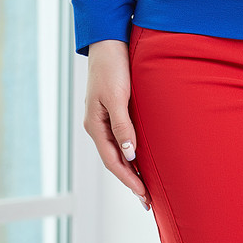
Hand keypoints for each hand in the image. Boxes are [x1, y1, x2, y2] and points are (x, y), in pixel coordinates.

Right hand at [84, 39, 150, 209]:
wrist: (109, 41)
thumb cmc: (113, 67)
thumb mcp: (118, 97)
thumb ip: (122, 125)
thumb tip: (129, 154)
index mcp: (95, 125)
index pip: (113, 161)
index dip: (129, 180)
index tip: (144, 196)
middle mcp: (97, 125)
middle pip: (115, 160)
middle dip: (131, 180)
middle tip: (148, 201)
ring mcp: (104, 117)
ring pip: (118, 150)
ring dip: (131, 168)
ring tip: (146, 185)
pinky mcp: (113, 108)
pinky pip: (122, 137)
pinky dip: (132, 151)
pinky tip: (141, 156)